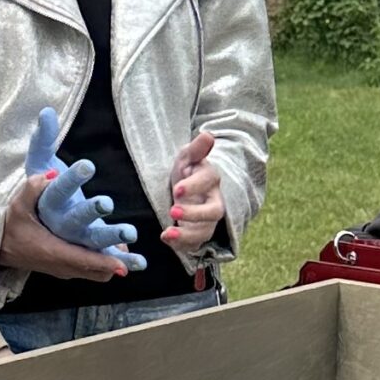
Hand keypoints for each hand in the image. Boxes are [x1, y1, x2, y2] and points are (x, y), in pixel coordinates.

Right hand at [0, 177, 135, 280]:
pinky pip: (88, 272)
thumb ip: (33, 188)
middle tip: (138, 259)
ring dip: (111, 266)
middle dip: (117, 264)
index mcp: (52, 251)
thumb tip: (51, 174)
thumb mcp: (17, 204)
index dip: (105, 262)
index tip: (125, 264)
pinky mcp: (62, 270)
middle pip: (95, 272)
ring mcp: (62, 270)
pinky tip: (112, 251)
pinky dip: (101, 266)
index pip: (83, 260)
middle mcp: (60, 265)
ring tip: (128, 253)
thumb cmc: (9, 225)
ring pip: (94, 274)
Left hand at [163, 131, 224, 251]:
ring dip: (187, 235)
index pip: (209, 181)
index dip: (194, 185)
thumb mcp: (188, 157)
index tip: (177, 189)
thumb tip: (207, 135)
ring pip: (205, 231)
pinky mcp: (198, 233)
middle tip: (172, 211)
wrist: (184, 190)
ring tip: (167, 234)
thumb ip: (196, 149)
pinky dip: (181, 244)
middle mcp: (214, 201)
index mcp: (210, 179)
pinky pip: (194, 243)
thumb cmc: (187, 171)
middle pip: (214, 211)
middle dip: (195, 214)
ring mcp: (207, 220)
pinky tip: (165, 237)